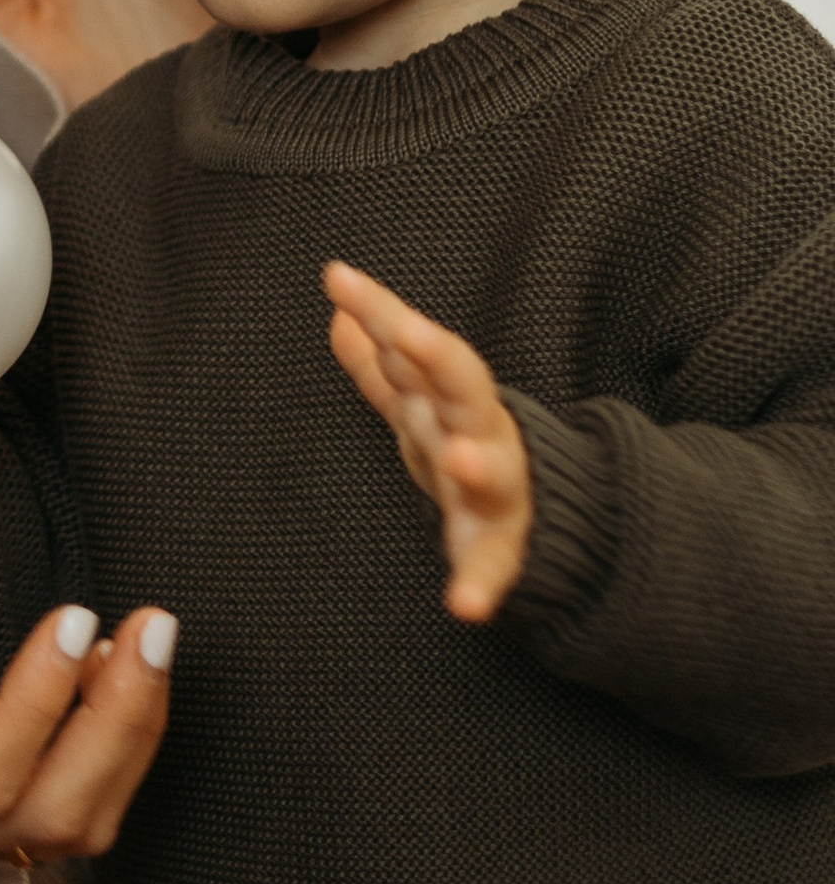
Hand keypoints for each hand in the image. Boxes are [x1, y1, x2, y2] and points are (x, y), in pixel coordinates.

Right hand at [0, 579, 176, 869]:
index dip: (40, 706)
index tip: (73, 618)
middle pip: (47, 818)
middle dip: (118, 725)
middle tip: (153, 625)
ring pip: (70, 832)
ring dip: (127, 743)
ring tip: (144, 647)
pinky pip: (63, 823)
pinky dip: (109, 759)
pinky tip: (112, 683)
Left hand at [326, 260, 534, 619]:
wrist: (546, 517)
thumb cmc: (465, 446)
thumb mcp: (421, 404)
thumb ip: (381, 362)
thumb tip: (337, 308)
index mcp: (451, 396)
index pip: (417, 344)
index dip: (381, 309)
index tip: (337, 276)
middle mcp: (479, 432)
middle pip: (463, 386)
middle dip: (438, 356)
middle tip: (408, 329)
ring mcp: (498, 489)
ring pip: (494, 471)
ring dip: (477, 463)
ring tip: (458, 459)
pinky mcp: (503, 549)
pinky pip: (495, 565)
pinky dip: (482, 584)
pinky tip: (465, 607)